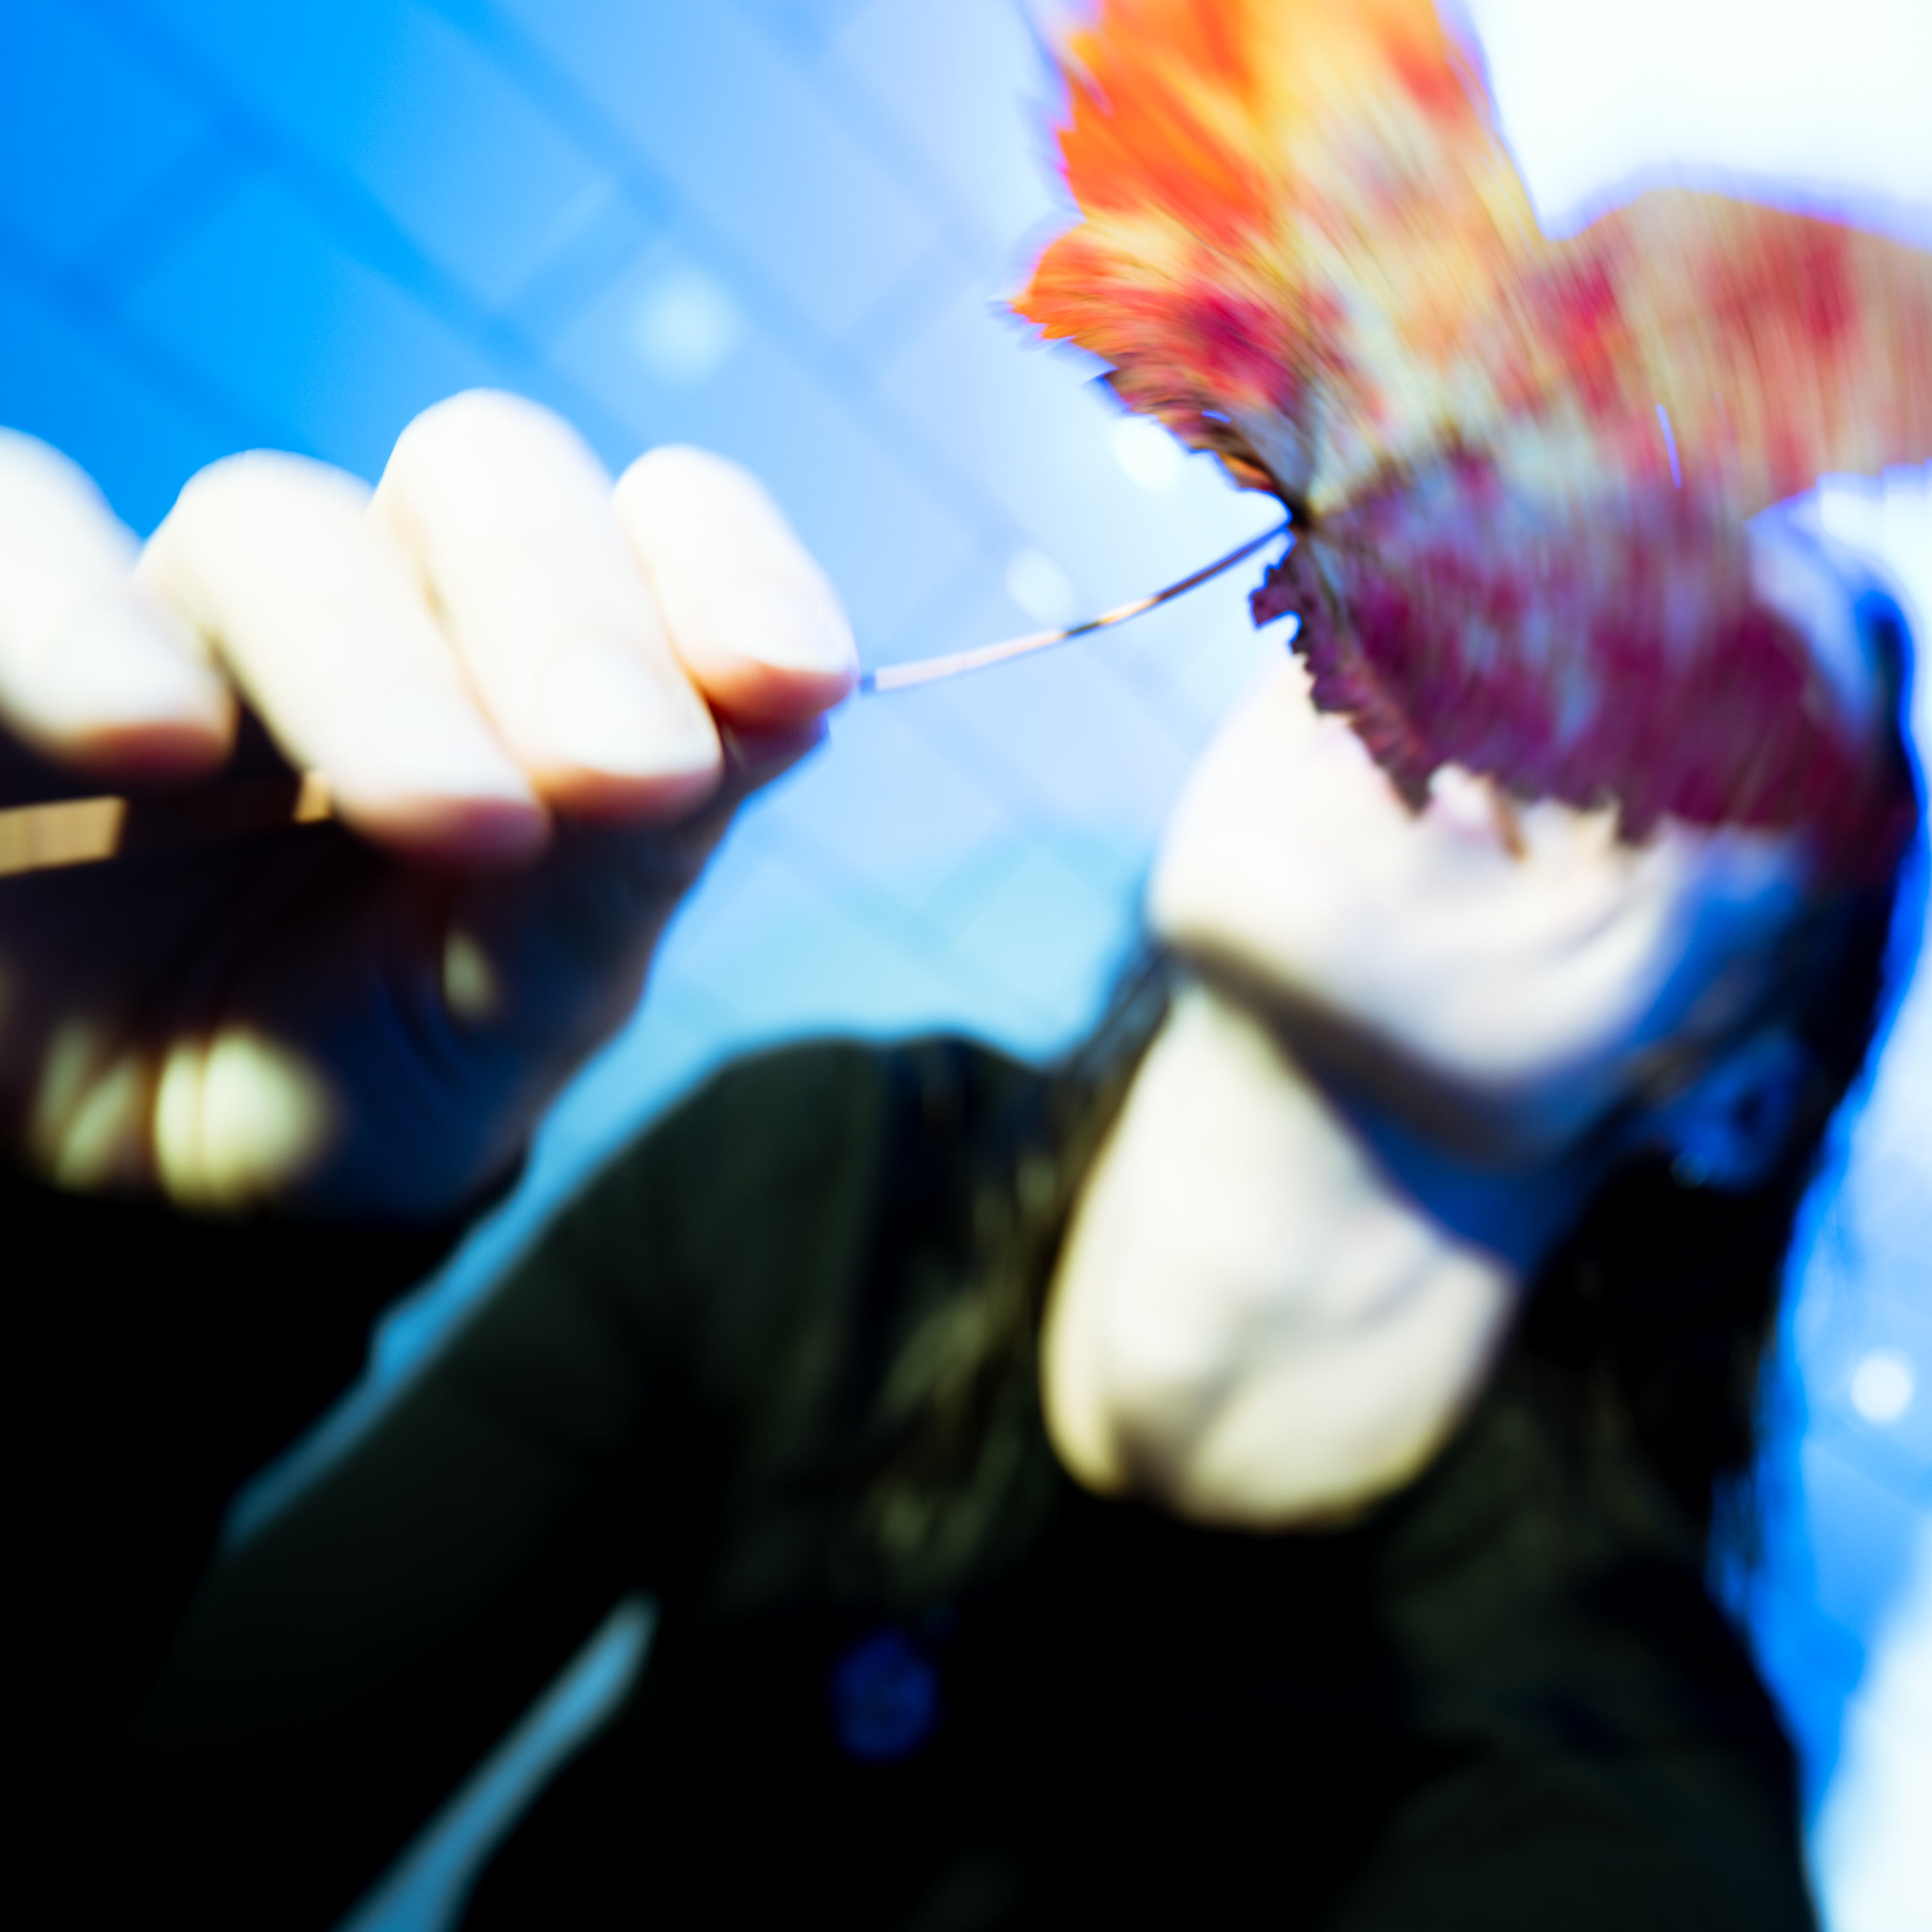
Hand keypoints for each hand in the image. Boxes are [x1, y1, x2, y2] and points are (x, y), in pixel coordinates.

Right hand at [0, 393, 855, 1218]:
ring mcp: (190, 615)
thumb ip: (631, 858)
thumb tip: (802, 693)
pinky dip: (72, 621)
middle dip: (568, 618)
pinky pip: (12, 540)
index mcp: (538, 669)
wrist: (166, 1197)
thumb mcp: (520, 999)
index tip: (795, 678)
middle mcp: (381, 605)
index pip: (657, 530)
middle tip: (616, 770)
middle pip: (488, 482)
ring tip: (451, 816)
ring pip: (274, 529)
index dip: (729, 570)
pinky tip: (152, 735)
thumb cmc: (373, 1073)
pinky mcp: (2, 655)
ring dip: (375, 665)